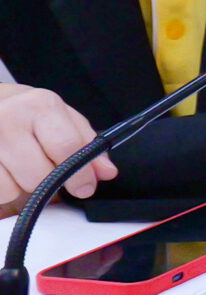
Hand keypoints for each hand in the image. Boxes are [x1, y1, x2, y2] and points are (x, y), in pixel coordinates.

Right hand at [0, 84, 114, 209]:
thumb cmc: (30, 113)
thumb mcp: (63, 119)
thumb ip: (88, 145)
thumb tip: (106, 172)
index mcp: (39, 106)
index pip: (67, 147)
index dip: (80, 175)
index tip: (85, 188)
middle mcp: (8, 119)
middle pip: (38, 175)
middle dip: (47, 181)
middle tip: (45, 170)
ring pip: (11, 189)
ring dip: (19, 186)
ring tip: (19, 166)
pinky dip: (2, 188)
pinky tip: (3, 170)